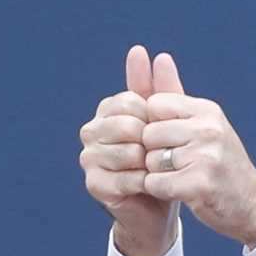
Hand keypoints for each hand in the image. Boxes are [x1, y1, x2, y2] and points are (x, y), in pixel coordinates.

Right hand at [78, 45, 183, 255]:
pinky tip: (153, 184)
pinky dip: (145, 182)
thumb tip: (147, 52)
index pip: (129, 100)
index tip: (164, 131)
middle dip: (150, 140)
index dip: (152, 117)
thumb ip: (158, 88)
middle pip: (125, 124)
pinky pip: (125, 177)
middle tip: (161, 154)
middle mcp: (91, 131)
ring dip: (150, 163)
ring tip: (157, 170)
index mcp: (107, 111)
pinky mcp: (94, 184)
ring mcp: (89, 158)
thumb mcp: (166, 120)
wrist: (162, 202)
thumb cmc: (164, 158)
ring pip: (127, 151)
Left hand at [140, 58, 255, 247]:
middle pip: (148, 134)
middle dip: (153, 151)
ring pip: (150, 160)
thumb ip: (177, 99)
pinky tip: (178, 192)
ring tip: (180, 177)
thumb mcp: (205, 125)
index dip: (152, 125)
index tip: (166, 141)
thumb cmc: (222, 164)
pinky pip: (155, 183)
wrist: (253, 204)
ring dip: (157, 173)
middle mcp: (208, 129)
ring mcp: (206, 156)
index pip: (154, 104)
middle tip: (174, 163)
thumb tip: (158, 56)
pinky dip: (160, 190)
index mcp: (207, 110)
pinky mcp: (199, 184)